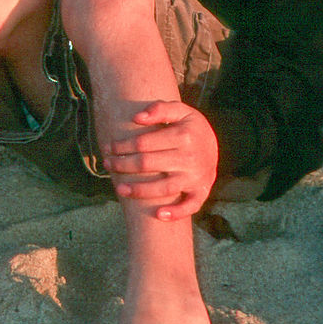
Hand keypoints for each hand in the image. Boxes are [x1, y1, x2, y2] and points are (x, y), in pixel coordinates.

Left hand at [104, 100, 218, 220]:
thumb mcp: (180, 110)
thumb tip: (137, 117)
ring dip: (139, 190)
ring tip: (119, 189)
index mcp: (183, 136)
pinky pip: (191, 206)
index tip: (108, 147)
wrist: (215, 143)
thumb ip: (160, 109)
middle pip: (148, 164)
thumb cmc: (190, 126)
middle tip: (107, 164)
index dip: (122, 146)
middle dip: (123, 165)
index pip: (143, 143)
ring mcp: (196, 177)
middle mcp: (190, 158)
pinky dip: (177, 212)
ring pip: (163, 188)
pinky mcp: (202, 191)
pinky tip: (158, 214)